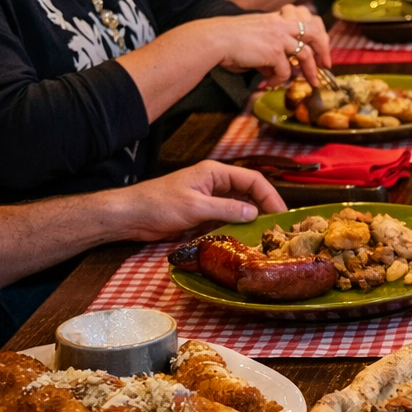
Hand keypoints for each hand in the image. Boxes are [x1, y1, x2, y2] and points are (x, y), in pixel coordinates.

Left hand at [106, 161, 286, 239]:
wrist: (130, 216)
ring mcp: (210, 199)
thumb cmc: (159, 204)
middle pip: (249, 193)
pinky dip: (237, 227)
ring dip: (251, 220)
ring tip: (265, 235)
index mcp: (216, 173)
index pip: (253, 180)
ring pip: (239, 207)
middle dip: (264, 208)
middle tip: (276, 228)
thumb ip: (226, 210)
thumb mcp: (195, 207)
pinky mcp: (203, 214)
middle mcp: (216, 183)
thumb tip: (255, 214)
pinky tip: (244, 239)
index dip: (270, 196)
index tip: (281, 214)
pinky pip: (227, 219)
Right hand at [206, 8, 328, 85]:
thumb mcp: (254, 41)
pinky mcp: (274, 51)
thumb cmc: (228, 42)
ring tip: (312, 82)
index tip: (319, 45)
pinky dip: (281, 80)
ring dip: (310, 70)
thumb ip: (269, 53)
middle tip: (326, 65)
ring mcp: (279, 37)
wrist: (214, 39)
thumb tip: (276, 71)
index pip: (305, 17)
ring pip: (305, 54)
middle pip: (315, 32)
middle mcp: (281, 25)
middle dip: (324, 49)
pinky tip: (272, 83)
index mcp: (276, 19)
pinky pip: (285, 70)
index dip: (316, 31)